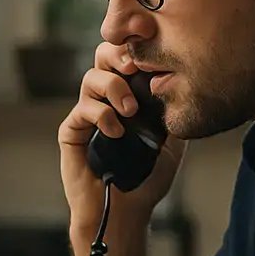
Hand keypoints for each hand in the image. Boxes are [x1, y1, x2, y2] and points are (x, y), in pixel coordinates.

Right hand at [58, 41, 187, 233]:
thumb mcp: (173, 140)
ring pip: (91, 78)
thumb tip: (183, 81)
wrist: (126, 210)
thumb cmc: (148, 177)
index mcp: (129, 95)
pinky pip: (82, 109)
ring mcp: (87, 114)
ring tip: (130, 111)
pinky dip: (101, 115)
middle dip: (118, 55)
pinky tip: (116, 131)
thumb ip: (174, 110)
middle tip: (134, 67)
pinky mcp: (72, 131)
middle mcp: (106, 99)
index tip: (151, 45)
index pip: (127, 57)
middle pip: (103, 56)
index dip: (135, 45)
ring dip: (113, 88)